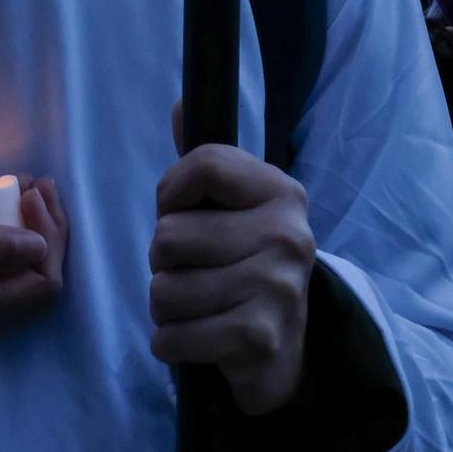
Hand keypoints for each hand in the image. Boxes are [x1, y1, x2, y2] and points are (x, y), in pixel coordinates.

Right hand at [0, 179, 66, 335]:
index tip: (31, 195)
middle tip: (38, 182)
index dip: (50, 240)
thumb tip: (40, 248)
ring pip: (22, 271)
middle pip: (39, 279)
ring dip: (31, 227)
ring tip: (25, 183)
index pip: (43, 285)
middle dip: (48, 230)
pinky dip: (8, 232)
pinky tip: (3, 198)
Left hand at [149, 142, 315, 416]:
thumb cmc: (243, 266)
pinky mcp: (260, 338)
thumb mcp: (232, 209)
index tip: (181, 213)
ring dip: (165, 306)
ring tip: (197, 306)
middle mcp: (288, 235)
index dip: (171, 193)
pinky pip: (172, 335)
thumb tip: (181, 103)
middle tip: (194, 272)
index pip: (204, 164)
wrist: (284, 349)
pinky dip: (171, 342)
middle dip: (163, 261)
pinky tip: (197, 338)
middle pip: (169, 235)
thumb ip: (204, 162)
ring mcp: (277, 288)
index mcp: (282, 192)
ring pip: (164, 289)